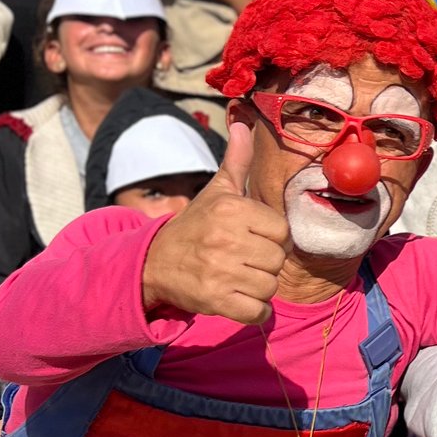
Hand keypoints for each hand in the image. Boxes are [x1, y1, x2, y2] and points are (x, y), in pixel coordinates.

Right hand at [140, 119, 288, 324]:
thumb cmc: (195, 225)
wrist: (154, 263)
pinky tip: (238, 298)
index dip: (271, 237)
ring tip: (237, 276)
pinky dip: (255, 311)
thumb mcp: (216, 191)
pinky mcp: (215, 302)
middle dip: (264, 263)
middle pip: (277, 260)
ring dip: (259, 287)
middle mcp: (225, 239)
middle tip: (242, 258)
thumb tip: (244, 123)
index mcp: (231, 209)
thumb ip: (237, 161)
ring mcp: (220, 272)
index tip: (251, 237)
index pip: (281, 231)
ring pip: (270, 286)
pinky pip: (259, 313)